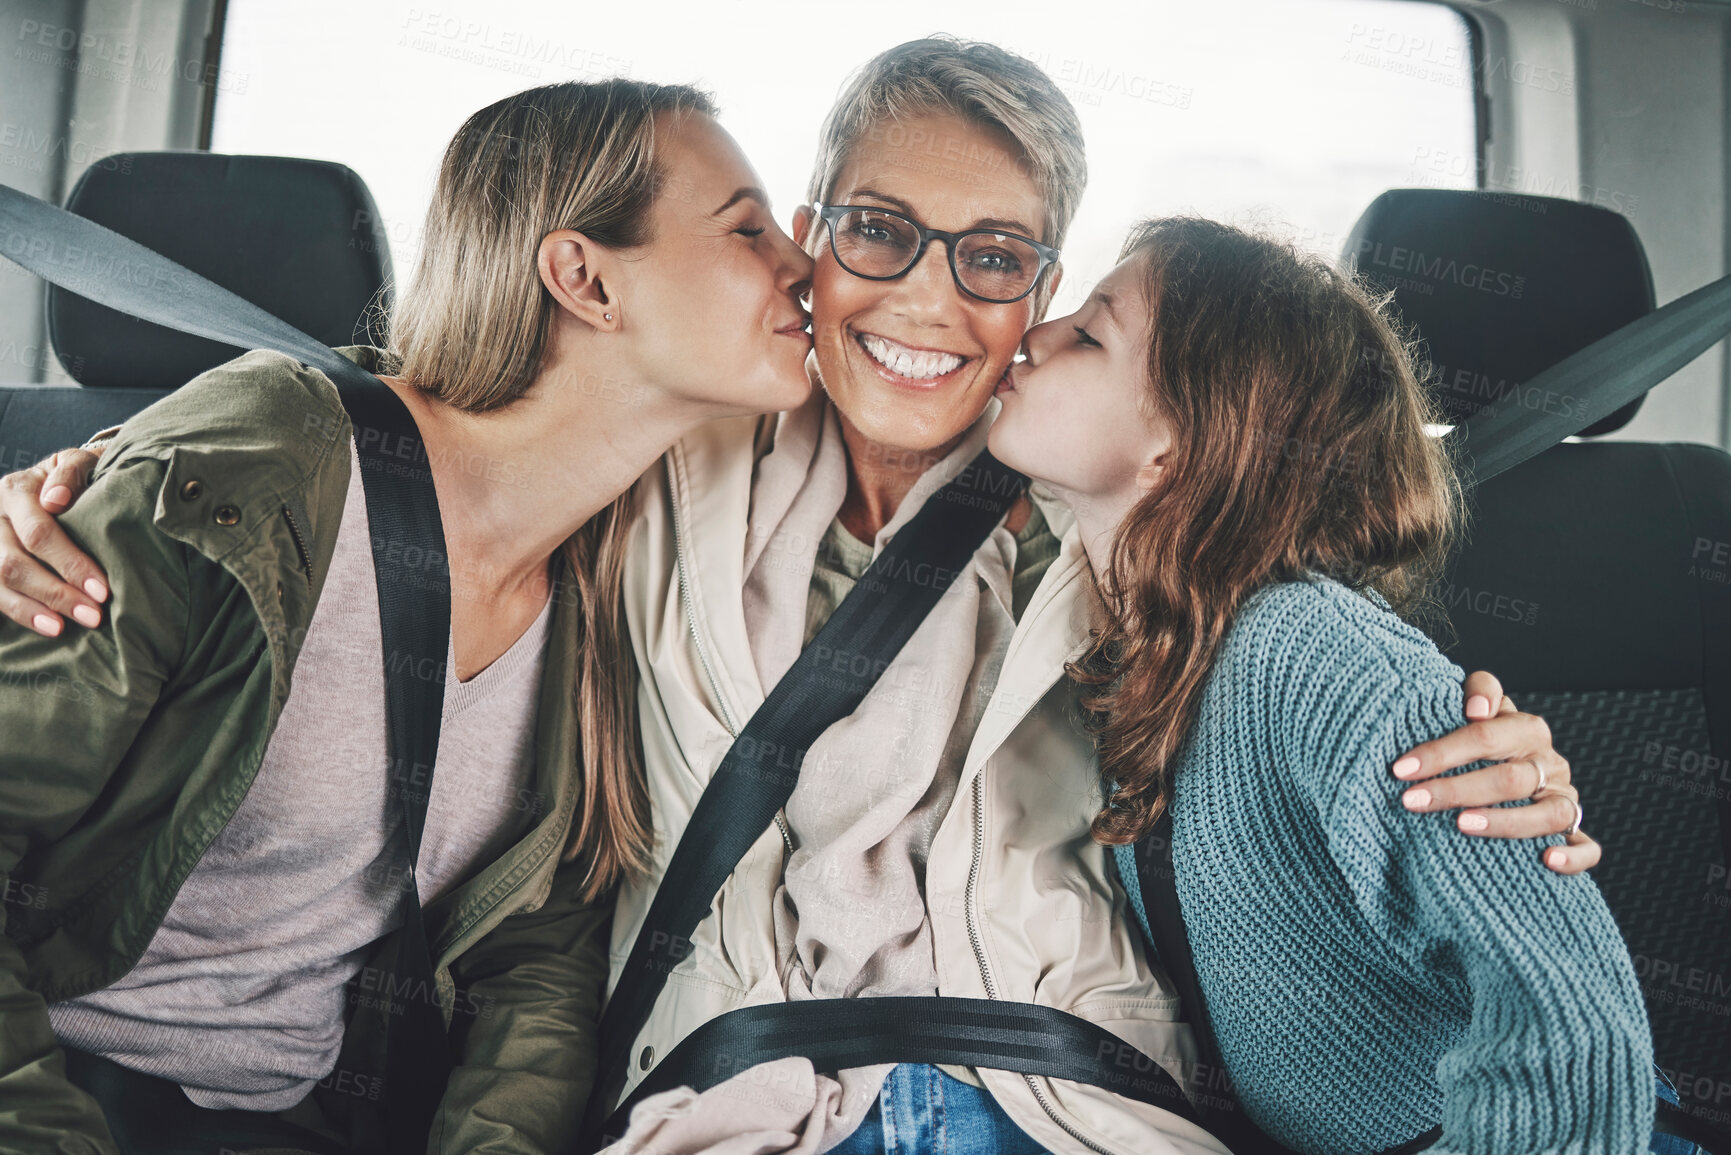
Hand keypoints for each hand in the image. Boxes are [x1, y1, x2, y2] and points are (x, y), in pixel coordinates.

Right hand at [0, 447, 107, 634]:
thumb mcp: (76, 463)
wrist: (49, 482)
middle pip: (15, 563)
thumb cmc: (74, 478)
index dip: (70, 564)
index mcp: (16, 489)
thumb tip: (56, 500)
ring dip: (33, 609)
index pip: (39, 533)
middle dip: (56, 593)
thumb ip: (72, 472)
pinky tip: (46, 627)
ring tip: (64, 628)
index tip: (102, 590)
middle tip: (93, 616)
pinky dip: (19, 612)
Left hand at [1390, 670, 1599, 875]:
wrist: (1510, 762)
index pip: (1484, 737)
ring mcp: (1564, 799)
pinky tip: (1546, 861)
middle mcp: (1549, 765)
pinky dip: (1572, 855)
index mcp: (1527, 730)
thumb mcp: (1479, 706)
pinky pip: (1588, 848)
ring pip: (1548, 815)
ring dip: (1505, 822)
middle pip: (1509, 779)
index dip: (1441, 752)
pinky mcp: (1575, 831)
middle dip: (1456, 790)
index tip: (1401, 769)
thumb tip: (1477, 708)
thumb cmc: (1483, 737)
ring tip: (1462, 826)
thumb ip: (1479, 690)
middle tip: (1412, 800)